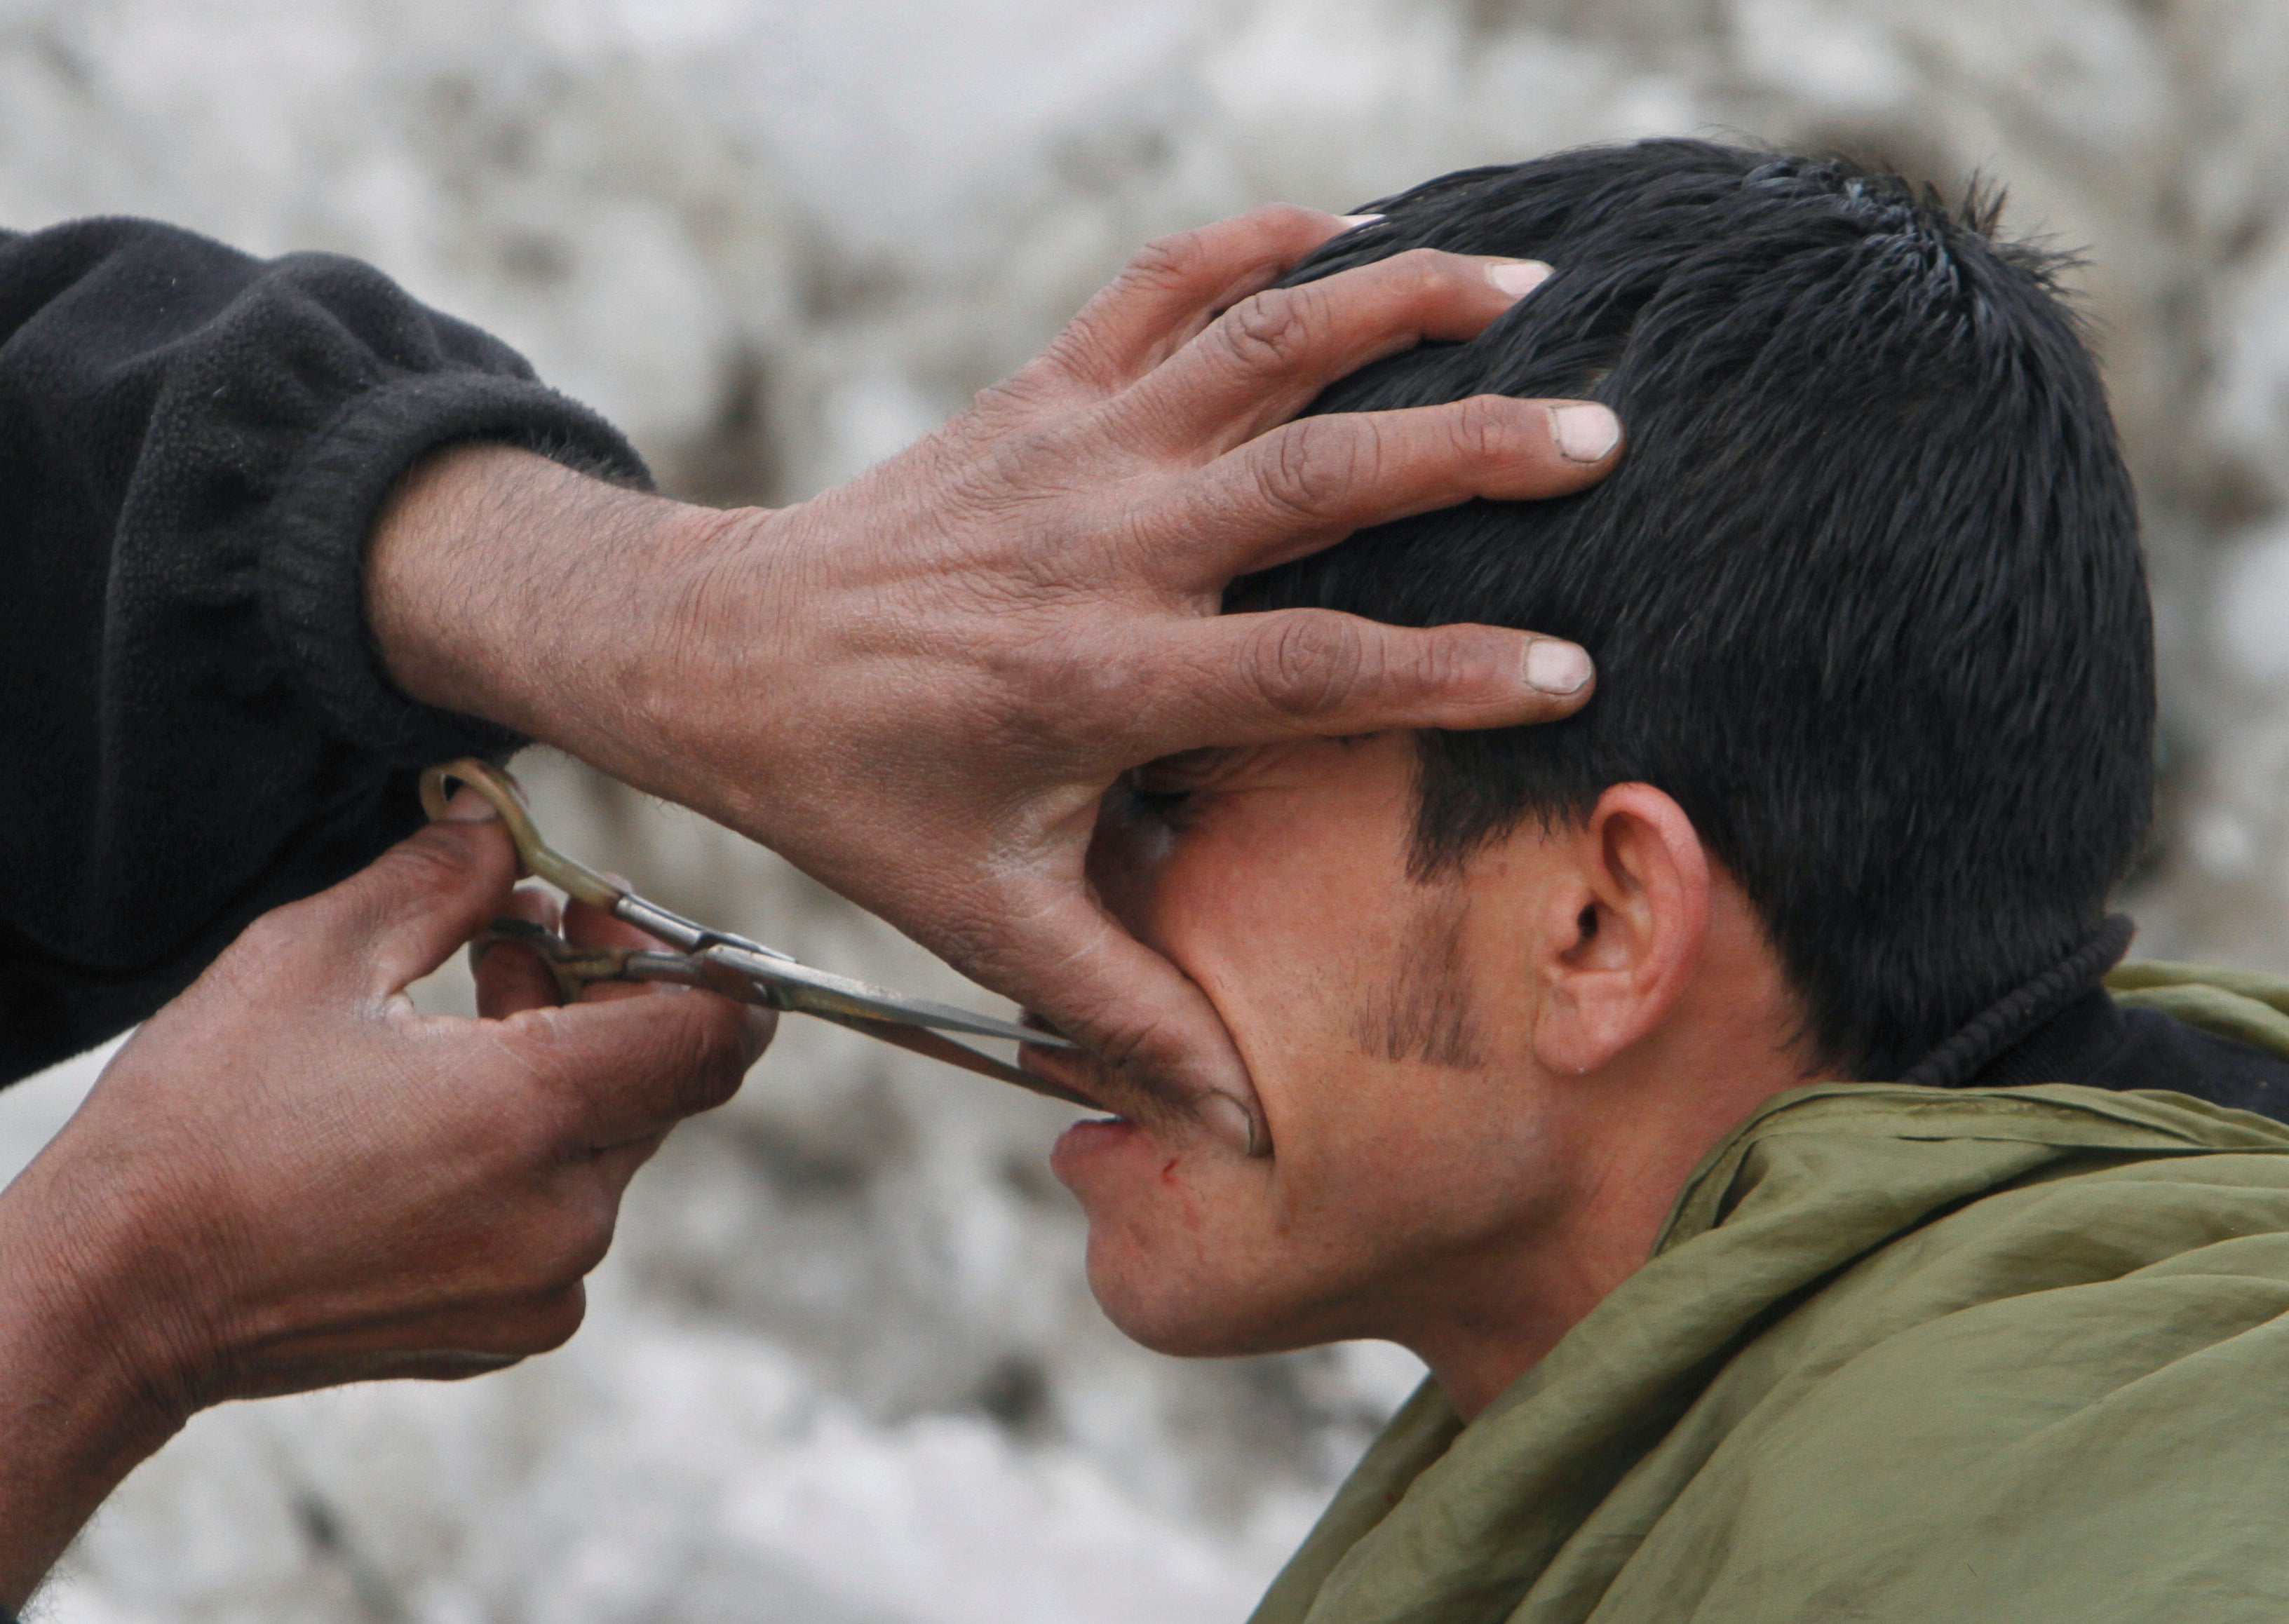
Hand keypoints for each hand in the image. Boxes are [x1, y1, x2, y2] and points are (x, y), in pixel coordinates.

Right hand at [0, 800, 764, 1605]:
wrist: (120, 1294)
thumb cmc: (203, 1126)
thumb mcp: (315, 955)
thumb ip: (441, 877)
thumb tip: (502, 833)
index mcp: (537, 1114)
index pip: (715, 1030)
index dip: (681, 960)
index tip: (598, 922)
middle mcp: (568, 1212)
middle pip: (661, 1081)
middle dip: (600, 1001)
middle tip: (506, 947)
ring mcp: (546, 1283)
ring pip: (611, 1147)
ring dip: (561, 1077)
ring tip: (453, 1030)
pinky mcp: (513, 1328)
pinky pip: (565, 1216)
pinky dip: (530, 1160)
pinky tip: (434, 1127)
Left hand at [369, 205, 1618, 1150]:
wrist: (720, 654)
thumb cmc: (863, 797)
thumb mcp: (988, 921)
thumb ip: (1127, 1012)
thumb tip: (1252, 1131)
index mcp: (1096, 682)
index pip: (1308, 670)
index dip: (1447, 671)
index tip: (1571, 670)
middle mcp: (1094, 547)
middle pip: (1310, 476)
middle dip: (1468, 449)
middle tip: (1602, 439)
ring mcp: (1068, 450)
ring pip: (1251, 344)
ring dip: (1392, 302)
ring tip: (1529, 291)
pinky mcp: (1039, 391)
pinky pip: (1158, 286)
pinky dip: (1259, 240)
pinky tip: (1359, 224)